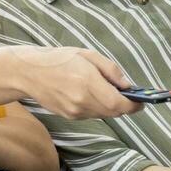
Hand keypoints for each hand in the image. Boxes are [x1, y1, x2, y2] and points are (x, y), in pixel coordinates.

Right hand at [11, 47, 143, 120]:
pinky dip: (98, 107)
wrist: (28, 73)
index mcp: (87, 82)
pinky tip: (92, 95)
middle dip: (124, 105)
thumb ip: (110, 70)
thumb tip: (127, 85)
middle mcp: (82, 101)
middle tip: (130, 96)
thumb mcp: (87, 55)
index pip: (119, 104)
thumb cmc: (58, 59)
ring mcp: (74, 111)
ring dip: (111, 106)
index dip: (134, 105)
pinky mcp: (69, 116)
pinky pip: (92, 114)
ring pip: (103, 114)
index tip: (142, 102)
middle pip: (113, 112)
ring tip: (108, 92)